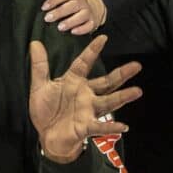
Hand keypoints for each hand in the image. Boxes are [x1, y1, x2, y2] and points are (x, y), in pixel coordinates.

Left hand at [28, 34, 141, 162]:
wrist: (47, 135)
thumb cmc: (46, 110)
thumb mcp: (40, 86)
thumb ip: (39, 66)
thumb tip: (35, 43)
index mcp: (74, 81)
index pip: (84, 63)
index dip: (92, 51)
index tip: (103, 37)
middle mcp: (86, 94)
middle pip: (107, 82)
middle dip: (121, 74)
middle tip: (137, 65)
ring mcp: (88, 110)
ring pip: (108, 101)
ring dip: (123, 97)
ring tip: (137, 91)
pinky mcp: (86, 126)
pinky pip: (100, 126)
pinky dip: (111, 126)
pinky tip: (124, 126)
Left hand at [42, 0, 105, 33]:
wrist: (93, 6)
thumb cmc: (74, 0)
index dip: (54, 0)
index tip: (44, 7)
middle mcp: (82, 2)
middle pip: (72, 5)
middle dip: (59, 12)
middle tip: (47, 18)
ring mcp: (88, 12)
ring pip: (81, 16)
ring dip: (70, 22)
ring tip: (59, 27)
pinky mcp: (92, 22)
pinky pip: (88, 26)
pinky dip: (81, 29)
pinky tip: (73, 32)